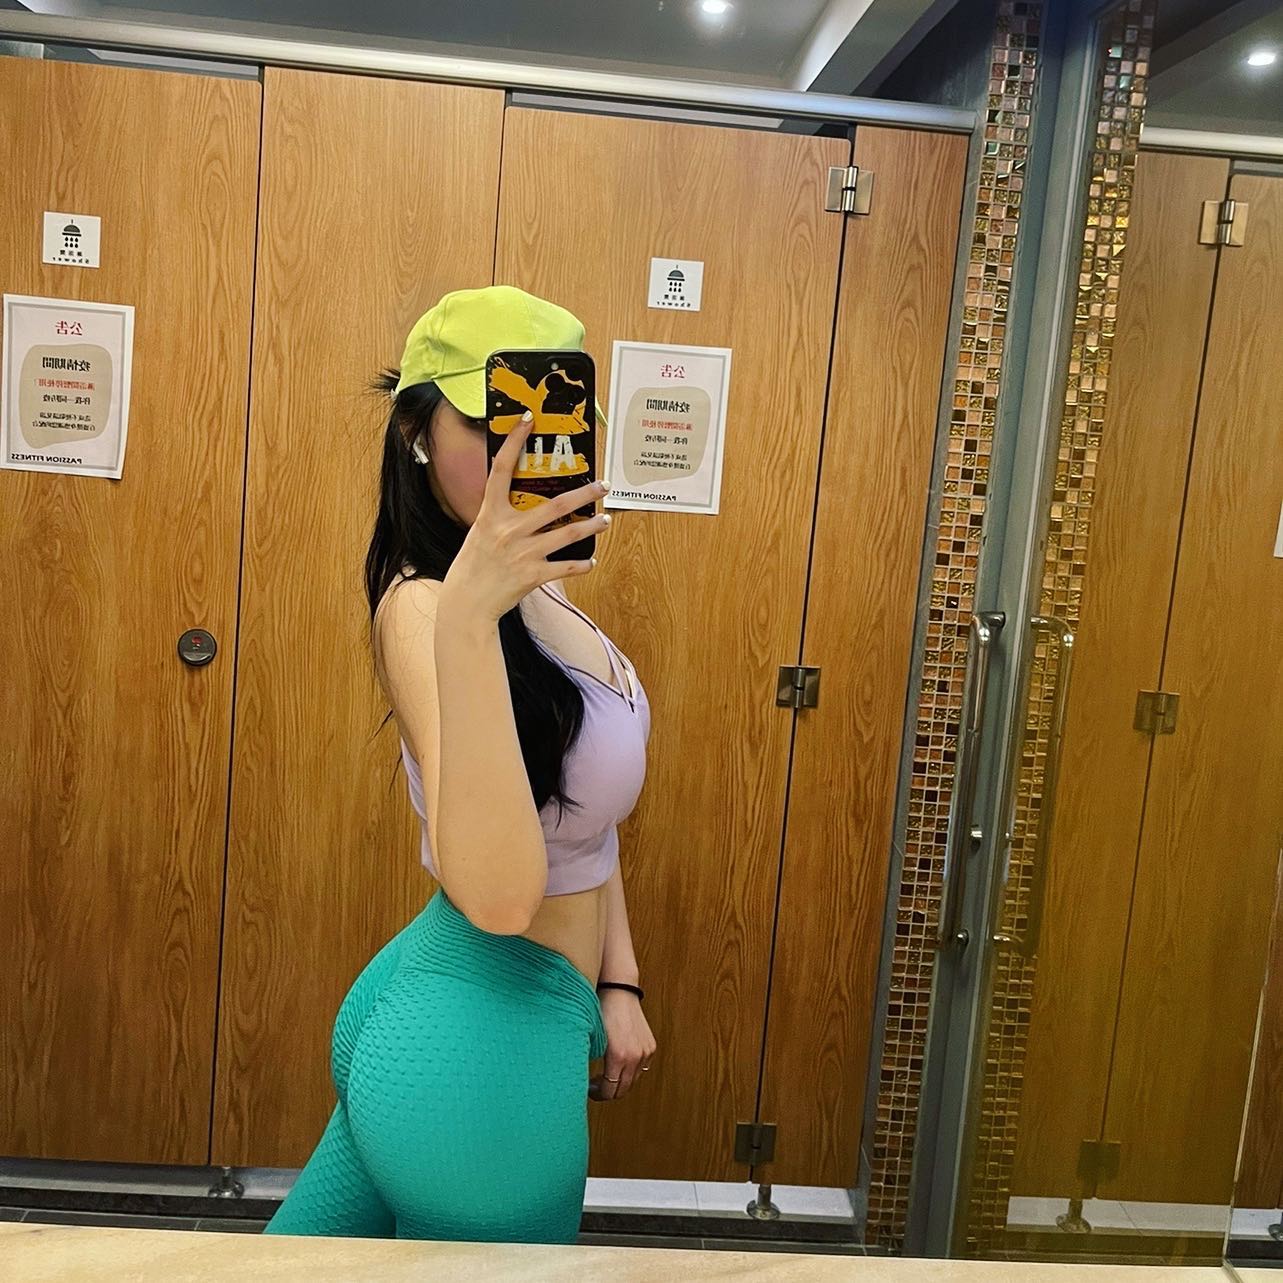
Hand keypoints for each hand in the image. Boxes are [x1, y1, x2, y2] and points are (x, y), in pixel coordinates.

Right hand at [442, 412, 609, 622]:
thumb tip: (522, 502)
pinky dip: (581, 564)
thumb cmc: (473, 566)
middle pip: (555, 505)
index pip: (502, 470)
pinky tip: (591, 561)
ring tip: (606, 520)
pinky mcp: (533, 576)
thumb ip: (500, 516)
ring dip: (592, 526)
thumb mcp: (480, 533)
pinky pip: (565, 567)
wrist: (466, 604)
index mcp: (490, 514)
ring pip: (568, 534)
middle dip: (584, 493)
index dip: (514, 442)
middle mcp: (508, 530)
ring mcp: (523, 553)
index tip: (528, 420)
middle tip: (602, 484)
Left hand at [590, 990, 656, 1101]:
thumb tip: (582, 1080)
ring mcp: (645, 1052)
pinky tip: (619, 1062)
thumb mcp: (592, 1039)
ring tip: (607, 1073)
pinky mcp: (650, 1047)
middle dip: (609, 1090)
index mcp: (618, 1056)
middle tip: (596, 1085)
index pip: (610, 1091)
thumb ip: (591, 1062)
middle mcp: (635, 1057)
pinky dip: (631, 1070)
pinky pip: (641, 1068)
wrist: (618, 991)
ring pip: (633, 1080)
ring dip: (621, 1081)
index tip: (590, 1090)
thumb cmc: (601, 1011)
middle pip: (623, 1089)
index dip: (598, 1094)